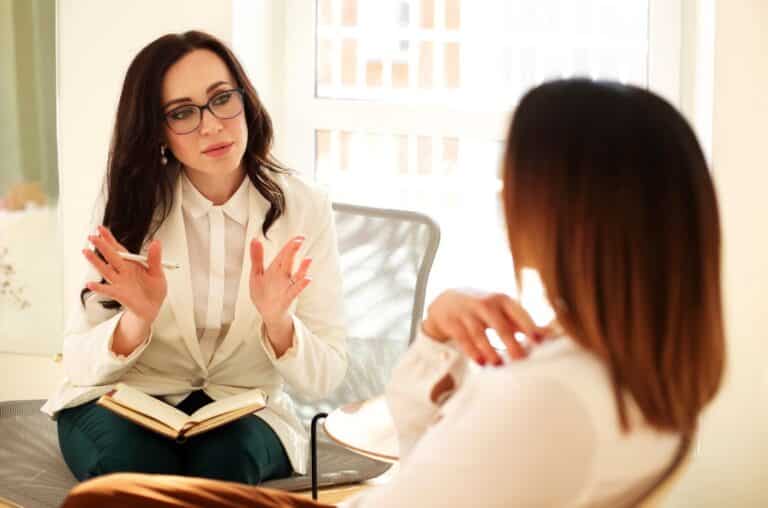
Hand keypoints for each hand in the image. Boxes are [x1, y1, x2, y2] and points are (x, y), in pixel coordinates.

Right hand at [83, 225, 166, 324]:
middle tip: (91, 237)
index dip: (110, 239)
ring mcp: (119, 282)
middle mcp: (123, 271)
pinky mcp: (119, 294)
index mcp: (131, 264)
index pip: (119, 248)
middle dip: (101, 246)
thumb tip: (157, 242)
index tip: (101, 229)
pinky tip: (90, 284)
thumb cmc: (154, 290)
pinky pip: (107, 290)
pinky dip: (99, 288)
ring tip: (86, 252)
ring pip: (105, 270)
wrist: (152, 307)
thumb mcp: (158, 272)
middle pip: (111, 256)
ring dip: (95, 261)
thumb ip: (155, 258)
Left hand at [249, 236, 311, 324]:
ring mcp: (287, 287)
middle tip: (300, 240)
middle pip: (289, 262)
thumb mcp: (256, 274)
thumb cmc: (263, 294)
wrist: (267, 314)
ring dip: (302, 268)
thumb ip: (257, 257)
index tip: (298, 237)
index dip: (289, 246)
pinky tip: (307, 279)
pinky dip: (301, 285)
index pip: (283, 255)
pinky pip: (295, 291)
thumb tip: (254, 239)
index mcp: (276, 269)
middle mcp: (284, 276)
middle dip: (293, 251)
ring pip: (296, 276)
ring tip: (308, 260)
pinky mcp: (287, 298)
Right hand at [421, 289, 550, 365]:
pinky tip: (480, 362)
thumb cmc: (483, 309)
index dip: (529, 328)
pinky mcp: (452, 321)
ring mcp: (467, 312)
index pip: (519, 314)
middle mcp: (486, 303)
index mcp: (503, 300)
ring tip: (498, 364)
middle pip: (500, 325)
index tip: (539, 342)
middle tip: (520, 360)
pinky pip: (463, 337)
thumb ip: (524, 324)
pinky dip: (472, 350)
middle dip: (511, 343)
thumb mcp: (502, 311)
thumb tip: (552, 336)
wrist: (447, 301)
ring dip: (490, 350)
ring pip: (480, 333)